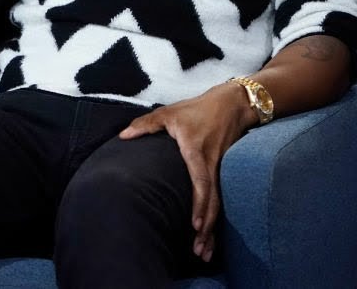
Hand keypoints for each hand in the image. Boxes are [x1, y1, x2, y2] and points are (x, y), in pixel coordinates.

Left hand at [119, 83, 254, 261]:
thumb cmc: (198, 109)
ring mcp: (220, 169)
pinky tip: (210, 235)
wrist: (232, 104)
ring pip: (218, 203)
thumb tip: (123, 136)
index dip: (199, 203)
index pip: (201, 181)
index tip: (195, 224)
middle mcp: (211, 163)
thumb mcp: (170, 112)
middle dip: (207, 227)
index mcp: (196, 150)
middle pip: (212, 200)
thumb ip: (146, 125)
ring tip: (204, 252)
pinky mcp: (224, 172)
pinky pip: (221, 198)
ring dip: (212, 229)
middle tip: (198, 250)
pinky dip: (216, 218)